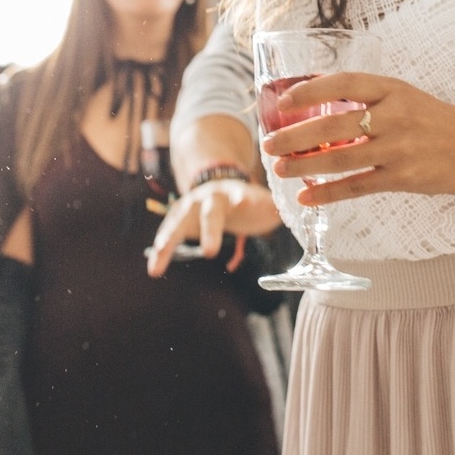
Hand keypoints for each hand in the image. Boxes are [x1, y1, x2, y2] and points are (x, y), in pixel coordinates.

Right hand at [145, 178, 282, 277]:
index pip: (238, 195)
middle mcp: (208, 197)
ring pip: (177, 222)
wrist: (219, 184)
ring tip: (158, 262)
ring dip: (168, 241)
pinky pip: (168, 236)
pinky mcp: (178, 221)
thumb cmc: (245, 199)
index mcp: (232, 192)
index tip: (244, 203)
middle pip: (207, 212)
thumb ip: (274, 207)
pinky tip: (153, 270)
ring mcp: (189, 207)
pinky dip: (161, 252)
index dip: (241, 199)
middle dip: (208, 231)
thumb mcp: (262, 201)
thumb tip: (301, 211)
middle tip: (210, 252)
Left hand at [259, 72, 454, 207]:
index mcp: (392, 89)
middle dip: (295, 136)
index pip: (343, 83)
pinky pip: (357, 186)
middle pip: (334, 126)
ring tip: (280, 169)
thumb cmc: (435, 121)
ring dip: (305, 166)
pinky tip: (306, 196)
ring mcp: (399, 148)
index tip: (283, 100)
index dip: (310, 91)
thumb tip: (317, 98)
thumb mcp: (404, 96)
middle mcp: (394, 116)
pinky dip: (328, 193)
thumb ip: (367, 98)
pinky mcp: (403, 178)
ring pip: (341, 159)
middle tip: (269, 144)